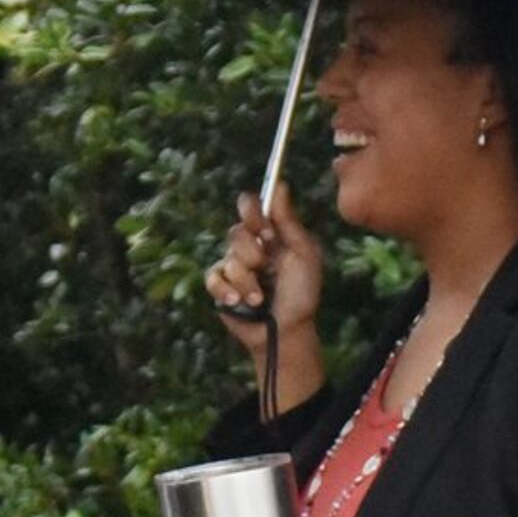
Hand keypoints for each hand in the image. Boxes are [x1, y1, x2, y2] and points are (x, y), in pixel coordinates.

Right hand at [205, 190, 325, 352]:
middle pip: (236, 232)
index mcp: (269, 234)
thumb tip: (280, 185)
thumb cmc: (302, 293)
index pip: (251, 207)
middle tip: (267, 266)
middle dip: (253, 253)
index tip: (267, 233)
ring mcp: (233, 267)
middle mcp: (249, 247)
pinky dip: (227, 291)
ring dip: (247, 281)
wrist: (288, 331)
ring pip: (228, 260)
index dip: (253, 213)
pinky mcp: (220, 287)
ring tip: (261, 297)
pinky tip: (239, 302)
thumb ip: (289, 222)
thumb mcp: (304, 254)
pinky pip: (213, 278)